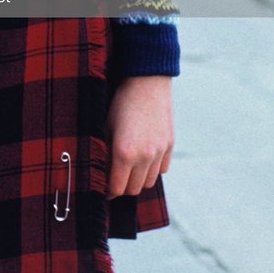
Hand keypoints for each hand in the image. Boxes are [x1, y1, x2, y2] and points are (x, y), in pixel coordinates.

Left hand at [105, 75, 173, 197]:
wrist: (146, 82)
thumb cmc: (121, 103)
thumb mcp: (106, 127)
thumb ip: (106, 153)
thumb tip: (103, 172)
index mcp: (124, 153)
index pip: (117, 188)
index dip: (109, 191)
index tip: (104, 189)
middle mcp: (144, 156)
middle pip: (134, 189)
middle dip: (123, 187)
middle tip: (116, 178)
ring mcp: (159, 152)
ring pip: (149, 182)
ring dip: (139, 179)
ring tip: (130, 168)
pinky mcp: (169, 145)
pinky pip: (161, 169)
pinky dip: (153, 169)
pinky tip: (145, 158)